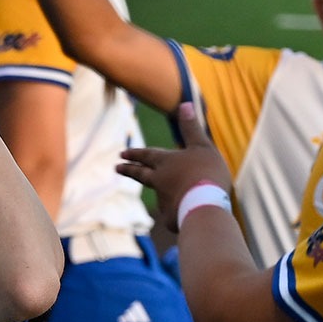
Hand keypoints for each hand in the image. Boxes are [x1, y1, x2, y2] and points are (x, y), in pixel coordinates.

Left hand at [117, 102, 233, 231]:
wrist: (204, 205)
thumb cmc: (206, 172)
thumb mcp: (202, 146)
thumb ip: (191, 128)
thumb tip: (185, 103)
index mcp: (166, 162)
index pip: (146, 156)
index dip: (135, 154)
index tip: (121, 153)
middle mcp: (159, 181)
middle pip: (141, 174)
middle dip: (129, 169)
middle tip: (116, 167)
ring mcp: (162, 200)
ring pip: (158, 194)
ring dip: (159, 192)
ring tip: (161, 194)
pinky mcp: (169, 218)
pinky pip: (171, 213)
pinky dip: (174, 212)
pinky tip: (180, 216)